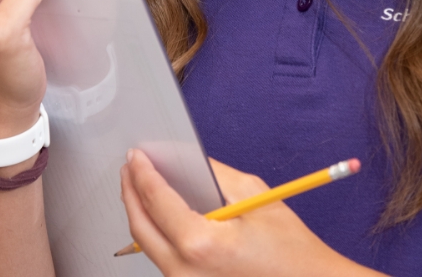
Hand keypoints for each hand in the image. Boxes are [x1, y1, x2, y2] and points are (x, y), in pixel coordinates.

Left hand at [118, 151, 378, 276]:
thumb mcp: (254, 197)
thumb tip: (186, 160)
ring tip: (142, 188)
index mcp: (199, 244)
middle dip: (131, 193)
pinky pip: (164, 260)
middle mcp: (183, 272)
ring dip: (142, 214)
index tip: (136, 156)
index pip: (157, 200)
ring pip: (147, 247)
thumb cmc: (290, 251)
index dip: (142, 173)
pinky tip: (161, 215)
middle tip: (130, 169)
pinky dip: (158, 235)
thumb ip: (214, 175)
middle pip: (140, 227)